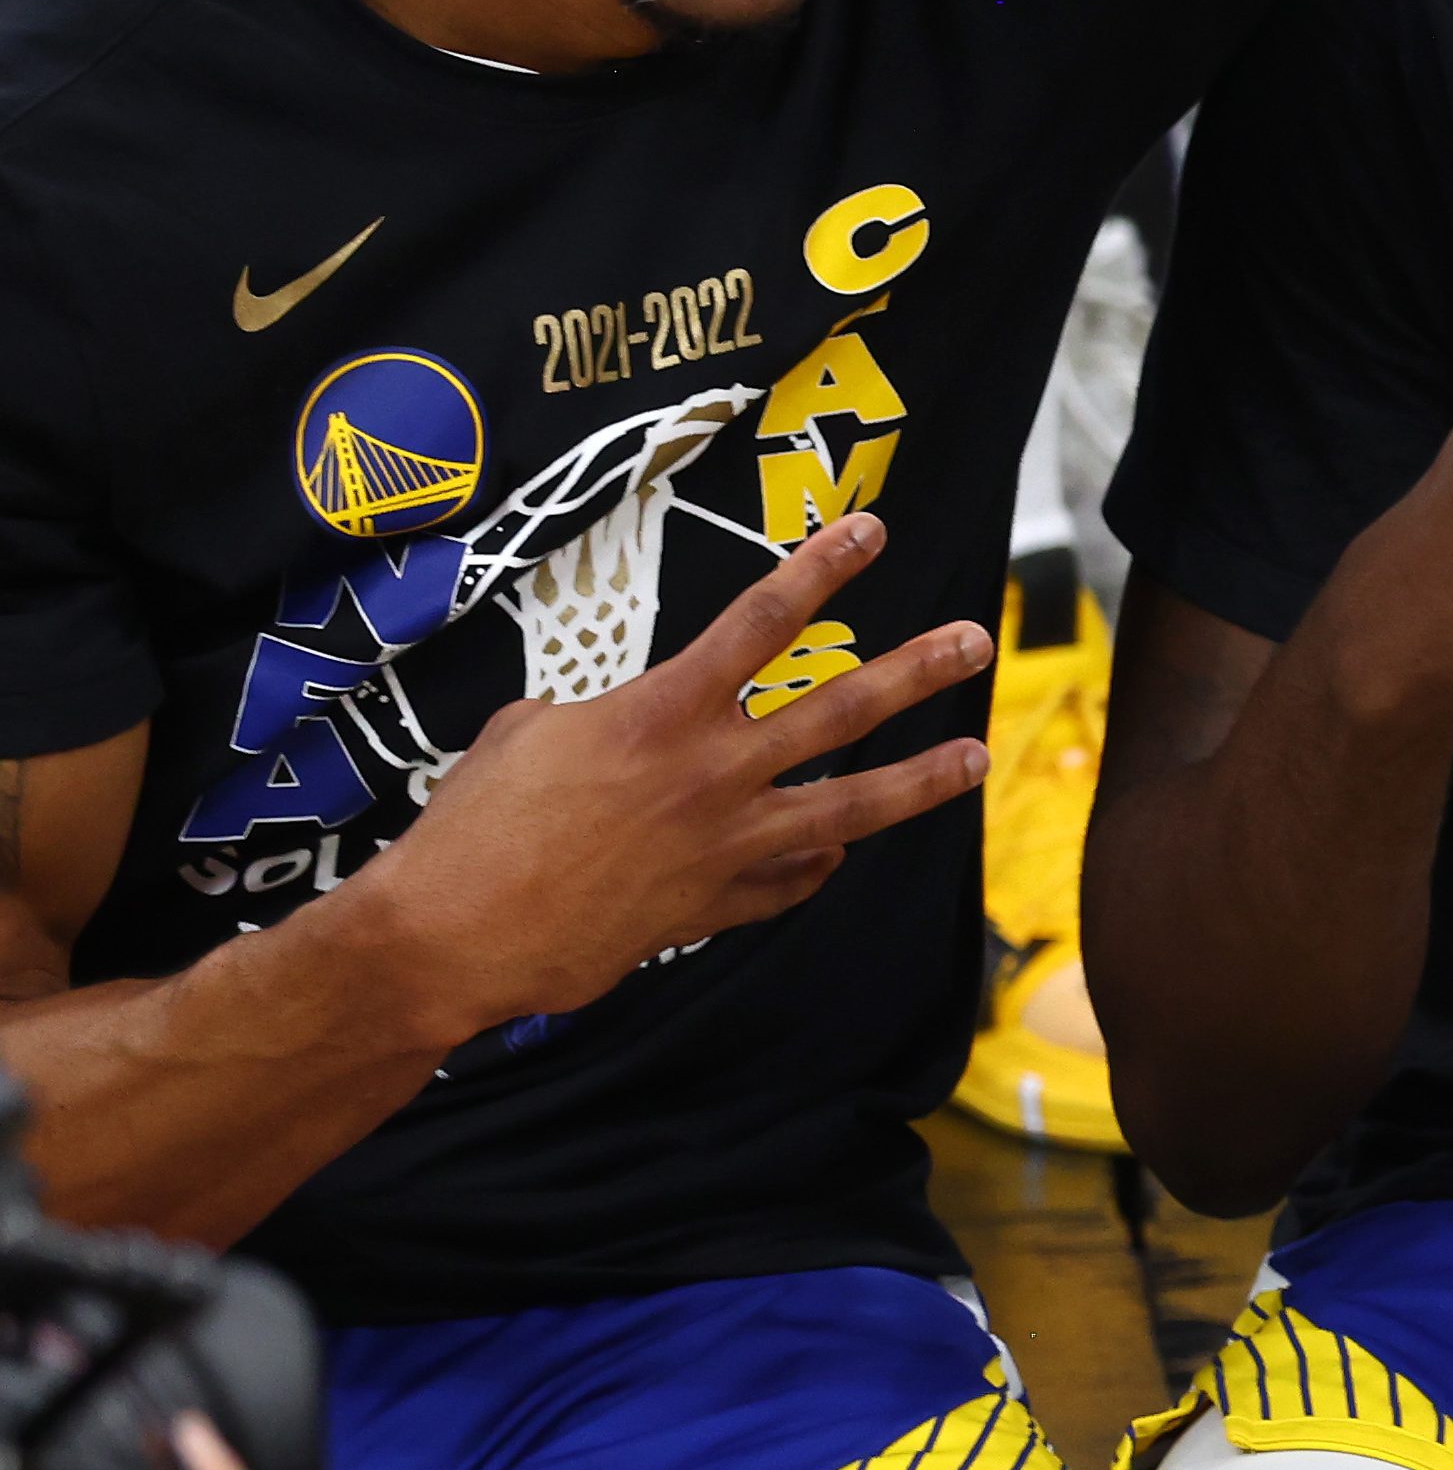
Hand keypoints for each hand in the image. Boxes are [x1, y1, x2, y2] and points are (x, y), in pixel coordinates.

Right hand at [360, 506, 996, 1041]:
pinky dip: (813, 863)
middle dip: (917, 670)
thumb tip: (623, 728)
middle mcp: (713, 773)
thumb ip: (602, 717)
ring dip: (922, 777)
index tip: (872, 532)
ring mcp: (727, 844)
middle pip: (840, 707)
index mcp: (662, 713)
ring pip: (853, 804)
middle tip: (976, 641)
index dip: (821, 568)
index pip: (760, 620)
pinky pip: (790, 879)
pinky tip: (834, 851)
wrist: (457, 936)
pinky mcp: (718, 905)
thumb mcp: (527, 734)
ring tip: (978, 756)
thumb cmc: (473, 826)